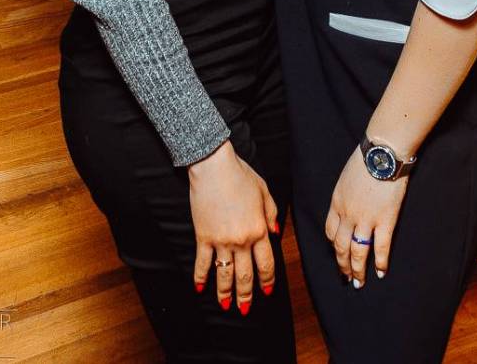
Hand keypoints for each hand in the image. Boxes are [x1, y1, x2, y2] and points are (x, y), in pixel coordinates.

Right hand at [188, 140, 277, 313]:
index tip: (268, 292)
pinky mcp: (203, 236)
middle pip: (245, 275)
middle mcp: (241, 240)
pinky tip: (200, 288)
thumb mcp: (264, 192)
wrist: (214, 167)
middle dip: (246, 295)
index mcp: (258, 229)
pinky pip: (202, 262)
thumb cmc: (240, 175)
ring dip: (225, 293)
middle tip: (245, 309)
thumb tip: (276, 233)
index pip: (266, 263)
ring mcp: (221, 240)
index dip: (267, 280)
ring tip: (226, 305)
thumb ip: (271, 214)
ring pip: (225, 274)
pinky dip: (201, 277)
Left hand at [324, 147, 408, 286]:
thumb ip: (346, 193)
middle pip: (340, 246)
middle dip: (342, 265)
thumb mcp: (346, 177)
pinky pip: (380, 247)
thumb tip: (350, 201)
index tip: (338, 253)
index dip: (333, 245)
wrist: (382, 153)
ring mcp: (366, 219)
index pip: (330, 231)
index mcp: (337, 202)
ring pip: (357, 252)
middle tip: (346, 277)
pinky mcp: (385, 220)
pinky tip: (380, 272)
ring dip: (357, 270)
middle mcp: (348, 214)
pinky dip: (380, 262)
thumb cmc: (366, 159)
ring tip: (359, 283)